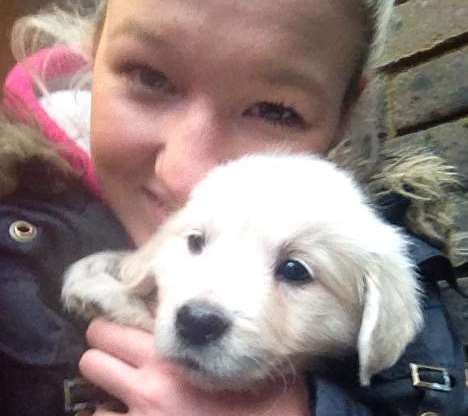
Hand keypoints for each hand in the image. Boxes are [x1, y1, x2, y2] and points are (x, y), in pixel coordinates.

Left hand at [79, 319, 309, 415]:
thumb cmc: (263, 401)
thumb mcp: (240, 359)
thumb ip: (212, 337)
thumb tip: (204, 318)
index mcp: (168, 357)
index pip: (108, 331)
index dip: (108, 328)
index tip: (116, 329)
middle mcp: (145, 387)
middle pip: (90, 360)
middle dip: (101, 356)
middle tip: (116, 357)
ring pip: (92, 404)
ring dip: (107, 398)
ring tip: (124, 397)